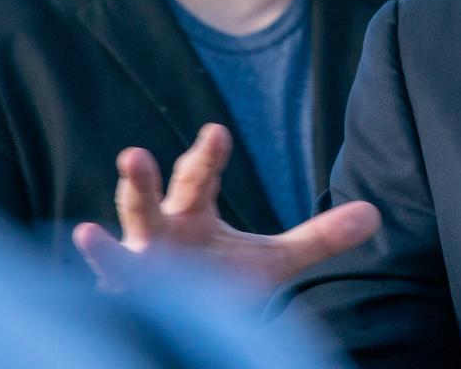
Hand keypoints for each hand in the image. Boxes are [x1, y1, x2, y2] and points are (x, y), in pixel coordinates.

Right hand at [72, 123, 379, 293]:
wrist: (189, 329)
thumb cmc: (219, 288)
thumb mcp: (273, 262)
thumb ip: (320, 237)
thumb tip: (375, 213)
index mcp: (192, 214)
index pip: (200, 177)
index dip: (207, 155)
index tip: (216, 131)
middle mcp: (159, 233)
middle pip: (153, 199)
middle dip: (144, 180)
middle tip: (134, 153)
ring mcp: (137, 267)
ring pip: (122, 241)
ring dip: (112, 232)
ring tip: (93, 222)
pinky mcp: (125, 299)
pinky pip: (109, 287)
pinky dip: (101, 270)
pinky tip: (84, 243)